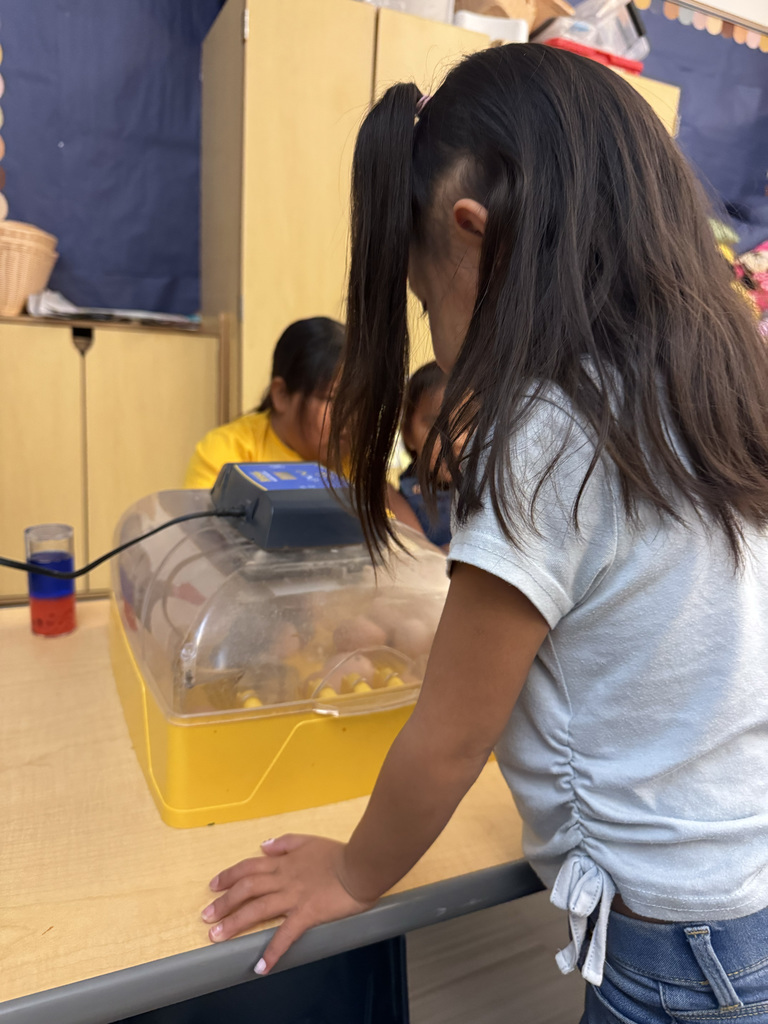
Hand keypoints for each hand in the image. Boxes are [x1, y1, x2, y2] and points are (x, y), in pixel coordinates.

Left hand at [201, 834, 373, 973]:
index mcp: (284, 862)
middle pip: (247, 889)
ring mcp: (293, 897)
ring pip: (258, 909)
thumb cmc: (338, 854)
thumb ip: (285, 842)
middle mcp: (283, 879)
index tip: (213, 886)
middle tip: (205, 917)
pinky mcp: (306, 915)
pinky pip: (286, 934)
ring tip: (216, 936)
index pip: (250, 867)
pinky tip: (261, 966)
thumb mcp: (309, 840)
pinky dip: (272, 951)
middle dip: (224, 903)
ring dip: (235, 923)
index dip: (229, 876)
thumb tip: (264, 845)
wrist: (360, 866)